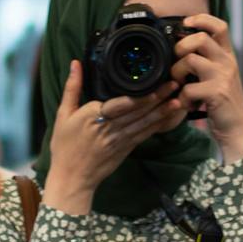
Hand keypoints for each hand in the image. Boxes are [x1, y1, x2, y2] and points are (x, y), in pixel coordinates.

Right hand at [42, 60, 184, 214]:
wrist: (72, 177)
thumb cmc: (65, 145)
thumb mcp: (63, 114)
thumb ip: (72, 87)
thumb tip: (75, 63)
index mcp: (94, 116)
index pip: (121, 104)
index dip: (140, 95)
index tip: (155, 81)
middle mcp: (111, 127)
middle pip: (138, 111)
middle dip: (158, 97)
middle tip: (175, 83)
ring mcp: (121, 139)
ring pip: (145, 122)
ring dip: (163, 111)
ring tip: (179, 98)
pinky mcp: (127, 148)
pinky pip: (145, 134)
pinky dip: (159, 125)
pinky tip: (170, 116)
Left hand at [172, 14, 242, 161]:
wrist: (236, 130)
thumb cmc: (222, 103)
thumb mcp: (219, 76)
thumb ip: (206, 61)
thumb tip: (179, 46)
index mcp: (228, 56)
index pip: (219, 26)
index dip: (201, 19)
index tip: (186, 23)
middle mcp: (228, 63)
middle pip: (200, 38)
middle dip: (180, 47)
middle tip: (177, 62)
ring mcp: (223, 77)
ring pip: (189, 60)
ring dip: (177, 73)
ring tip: (180, 85)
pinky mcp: (216, 93)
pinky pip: (188, 88)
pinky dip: (182, 98)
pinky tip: (188, 105)